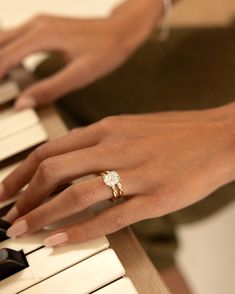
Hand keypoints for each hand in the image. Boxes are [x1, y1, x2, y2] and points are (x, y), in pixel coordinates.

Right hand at [0, 0, 162, 109]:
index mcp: (42, 35)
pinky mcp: (44, 27)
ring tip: (1, 85)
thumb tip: (22, 103)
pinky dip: (7, 54)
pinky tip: (9, 71)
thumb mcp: (80, 75)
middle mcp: (36, 25)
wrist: (121, 32)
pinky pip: (16, 39)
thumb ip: (50, 89)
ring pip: (4, 39)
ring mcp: (39, 23)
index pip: (4, 58)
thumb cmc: (106, 51)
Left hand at [1, 104, 234, 245]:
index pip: (52, 149)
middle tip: (7, 213)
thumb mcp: (132, 126)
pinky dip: (79, 230)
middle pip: (54, 170)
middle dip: (22, 194)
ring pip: (75, 193)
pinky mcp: (155, 198)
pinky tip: (58, 239)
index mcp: (109, 128)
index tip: (8, 188)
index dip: (22, 171)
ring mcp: (135, 173)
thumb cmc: (176, 132)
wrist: (218, 136)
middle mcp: (116, 147)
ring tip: (21, 229)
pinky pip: (109, 216)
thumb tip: (74, 158)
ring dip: (42, 214)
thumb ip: (102, 141)